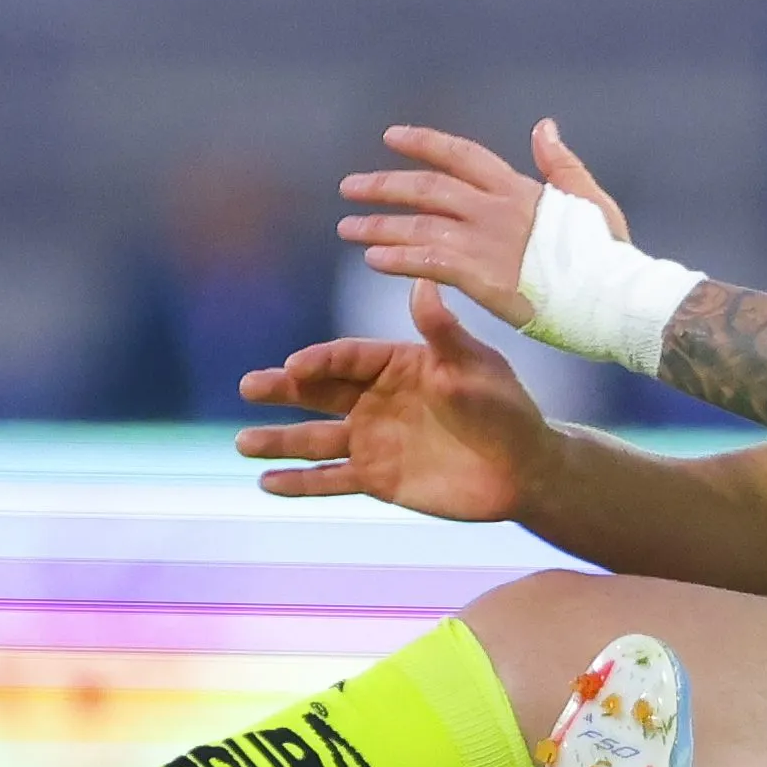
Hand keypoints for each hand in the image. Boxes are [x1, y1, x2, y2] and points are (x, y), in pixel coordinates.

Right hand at [232, 281, 557, 521]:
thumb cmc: (505, 408)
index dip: (320, 361)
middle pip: (319, 392)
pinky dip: (299, 483)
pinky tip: (266, 484)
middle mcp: (376, 400)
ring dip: (279, 440)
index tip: (293, 366)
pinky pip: (331, 480)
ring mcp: (373, 441)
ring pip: (316, 439)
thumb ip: (443, 332)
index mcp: (397, 364)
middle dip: (283, 389)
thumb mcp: (476, 365)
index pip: (348, 358)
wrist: (523, 468)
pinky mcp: (377, 479)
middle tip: (249, 385)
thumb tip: (424, 282)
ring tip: (243, 442)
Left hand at [336, 118, 631, 326]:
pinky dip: (397, 259)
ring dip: (379, 225)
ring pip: (419, 226)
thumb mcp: (588, 200)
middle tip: (349, 186)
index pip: (460, 154)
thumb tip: (544, 125)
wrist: (614, 298)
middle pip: (427, 188)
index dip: (423, 142)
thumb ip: (560, 164)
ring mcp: (486, 242)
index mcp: (519, 188)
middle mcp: (496, 208)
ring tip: (347, 228)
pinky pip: (427, 263)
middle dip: (384, 185)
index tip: (390, 136)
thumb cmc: (610, 256)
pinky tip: (372, 260)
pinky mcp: (481, 277)